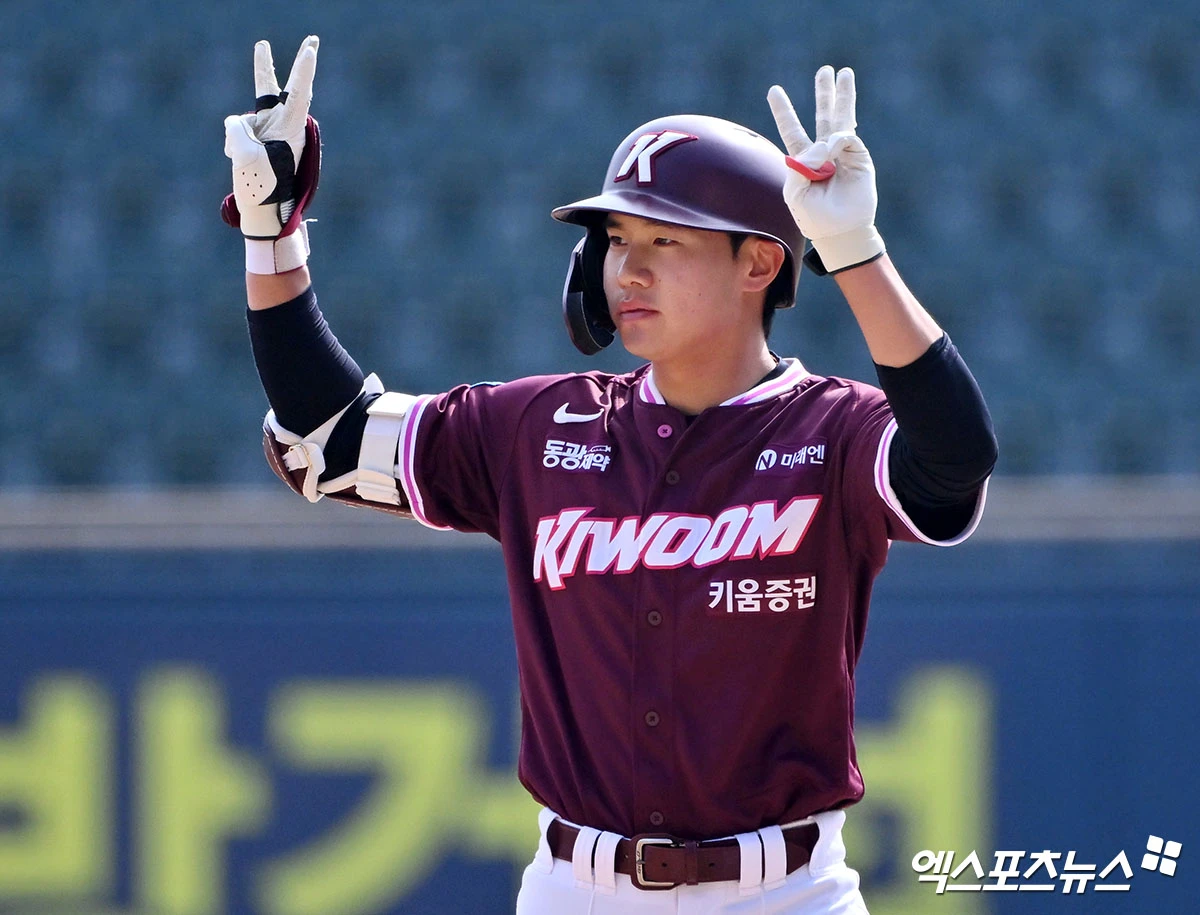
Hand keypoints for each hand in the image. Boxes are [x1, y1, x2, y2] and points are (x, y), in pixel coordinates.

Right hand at [223, 36, 318, 243]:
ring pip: (244, 119)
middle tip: (314, 40)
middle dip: (297, 64)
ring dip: (239, 141)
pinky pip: (236, 131)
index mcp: (291, 129)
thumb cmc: (261, 187)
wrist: (261, 212)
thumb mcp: (245, 155)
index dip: (303, 71)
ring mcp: (269, 129)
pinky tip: (239, 163)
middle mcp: (284, 125)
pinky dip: (233, 147)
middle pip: (286, 87)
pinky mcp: (255, 136)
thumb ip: (237, 128)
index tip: (311, 50)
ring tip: (247, 165)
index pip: (299, 94)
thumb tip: (237, 122)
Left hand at [767, 66, 884, 272]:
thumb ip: (799, 166)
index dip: (784, 111)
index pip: (792, 130)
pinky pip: (846, 137)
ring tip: (844, 72)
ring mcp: (842, 153)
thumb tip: (822, 145)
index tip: (774, 90)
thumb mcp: (795, 192)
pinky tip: (831, 149)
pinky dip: (837, 140)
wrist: (839, 231)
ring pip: (841, 118)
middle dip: (824, 94)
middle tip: (825, 70)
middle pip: (823, 116)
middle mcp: (824, 153)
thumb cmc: (813, 217)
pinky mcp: (858, 156)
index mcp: (804, 161)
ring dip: (843, 96)